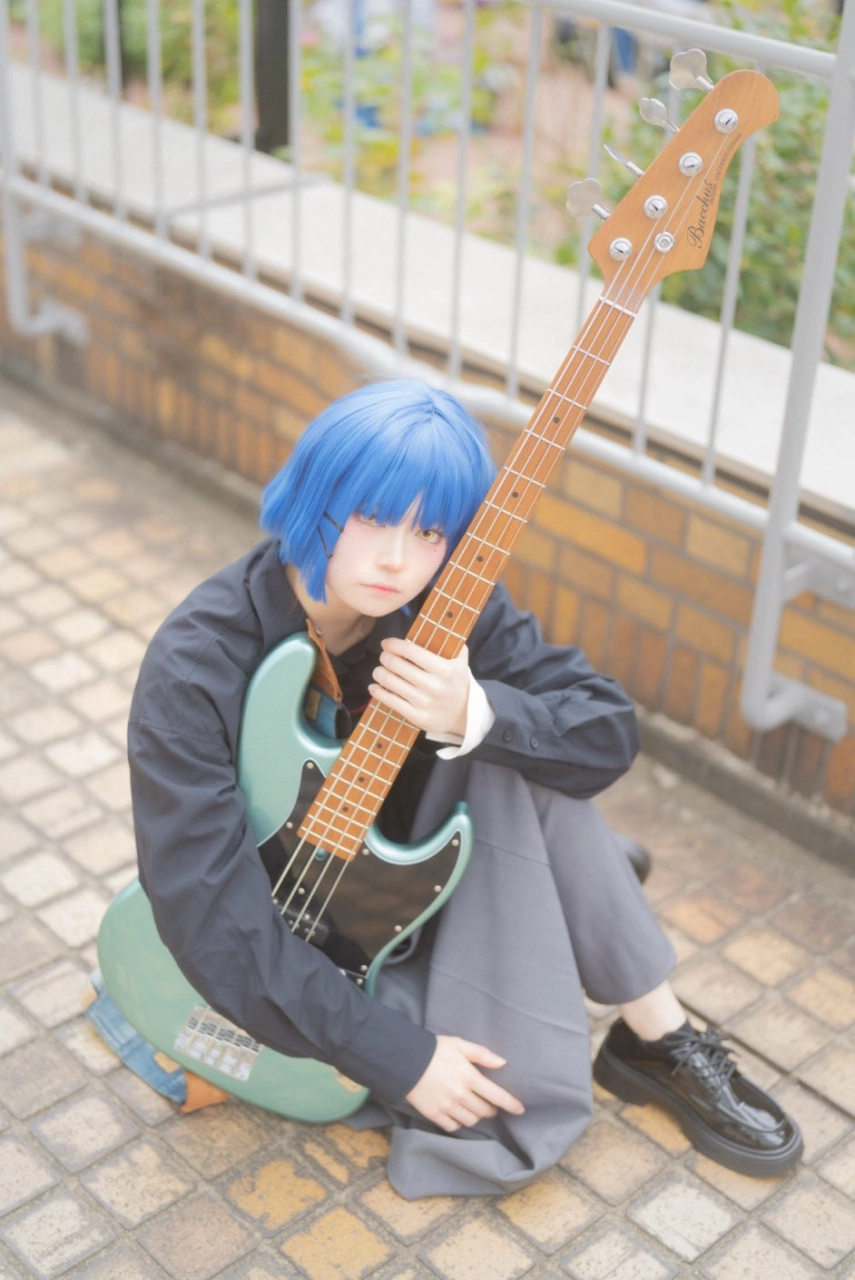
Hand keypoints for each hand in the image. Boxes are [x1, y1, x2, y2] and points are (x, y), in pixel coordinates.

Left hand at [369, 638, 470, 736]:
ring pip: (390, 682)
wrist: (464, 714)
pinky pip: (390, 701)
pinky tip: (374, 687)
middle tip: (384, 656)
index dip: (393, 645)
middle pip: (396, 665)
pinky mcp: (417, 716)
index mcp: (445, 669)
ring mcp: (425, 702)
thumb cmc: (457, 682)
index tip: (386, 643)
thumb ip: (449, 642)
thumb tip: (431, 626)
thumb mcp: (460, 660)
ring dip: (379, 673)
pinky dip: (378, 692)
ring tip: (379, 670)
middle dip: (385, 658)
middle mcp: (434, 686)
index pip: (410, 651)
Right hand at [405, 1035, 524, 1131]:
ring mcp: (447, 1106)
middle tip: (489, 1102)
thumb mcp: (460, 1044)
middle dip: (491, 1108)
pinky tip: (457, 1113)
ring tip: (473, 1107)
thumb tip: (502, 1063)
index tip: (520, 1110)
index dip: (511, 1104)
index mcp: (469, 1076)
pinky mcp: (434, 1114)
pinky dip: (458, 1122)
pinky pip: (453, 1126)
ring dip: (476, 1116)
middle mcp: (460, 1094)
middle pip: (485, 1110)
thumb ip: (482, 1054)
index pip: (496, 1095)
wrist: (405, 1059)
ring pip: (471, 1120)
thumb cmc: (435, 1049)